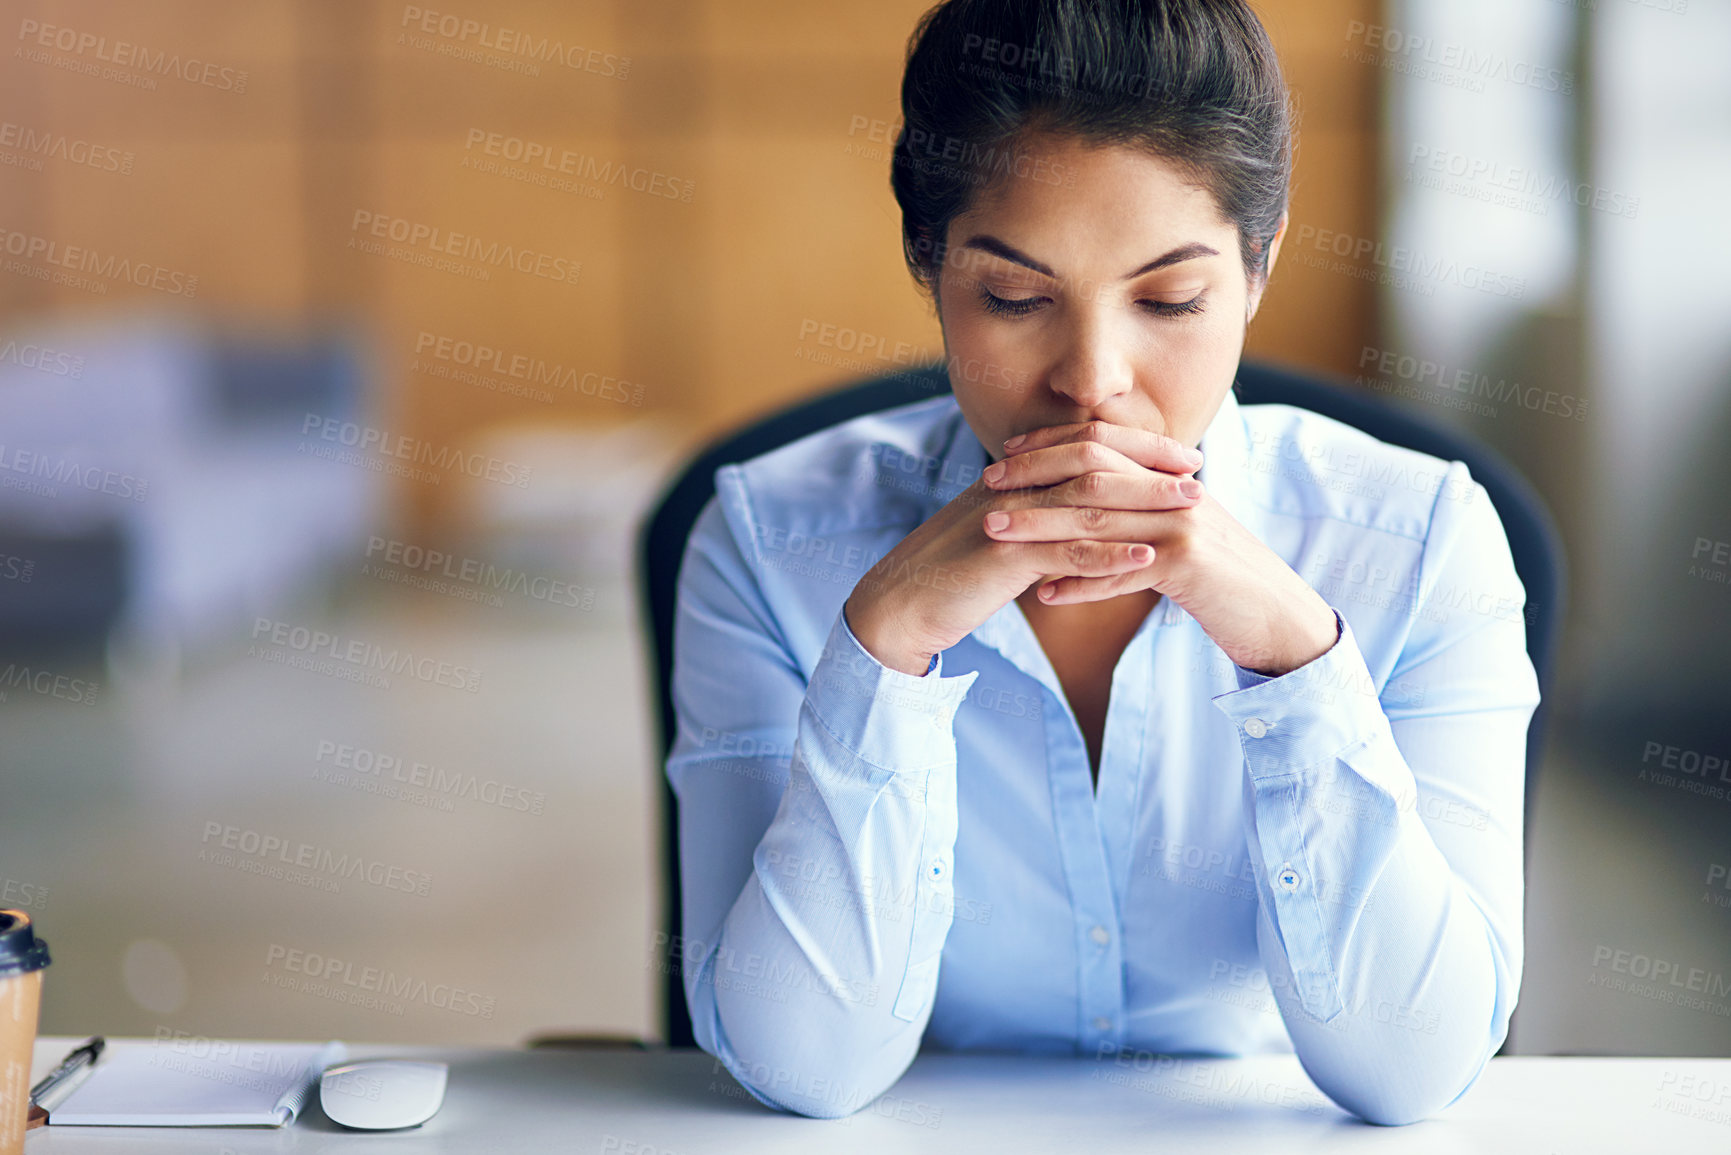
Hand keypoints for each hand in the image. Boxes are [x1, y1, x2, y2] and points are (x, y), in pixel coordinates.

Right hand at [842, 432, 1201, 674]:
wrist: (898, 606)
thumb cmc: (950, 577)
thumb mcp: (999, 538)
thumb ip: (1037, 522)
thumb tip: (1079, 519)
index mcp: (1012, 478)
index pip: (1082, 444)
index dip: (1134, 445)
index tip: (1180, 454)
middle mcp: (1011, 487)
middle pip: (1092, 460)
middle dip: (1150, 464)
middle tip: (1199, 470)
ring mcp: (1008, 519)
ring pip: (1087, 500)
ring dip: (1145, 502)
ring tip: (1193, 508)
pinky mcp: (1002, 557)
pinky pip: (1065, 551)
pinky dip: (1110, 553)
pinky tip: (1148, 558)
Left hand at [984, 420, 1338, 676]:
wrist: (1277, 615)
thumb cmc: (1220, 579)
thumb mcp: (1176, 536)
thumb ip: (1137, 514)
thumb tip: (1086, 510)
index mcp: (1168, 477)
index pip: (1102, 444)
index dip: (1050, 446)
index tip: (1005, 456)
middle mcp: (1174, 490)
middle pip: (1093, 472)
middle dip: (1035, 476)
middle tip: (986, 486)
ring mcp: (1182, 525)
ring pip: (1099, 520)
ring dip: (1042, 527)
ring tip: (996, 534)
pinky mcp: (1189, 565)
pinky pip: (1123, 571)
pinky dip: (1081, 583)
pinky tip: (1045, 594)